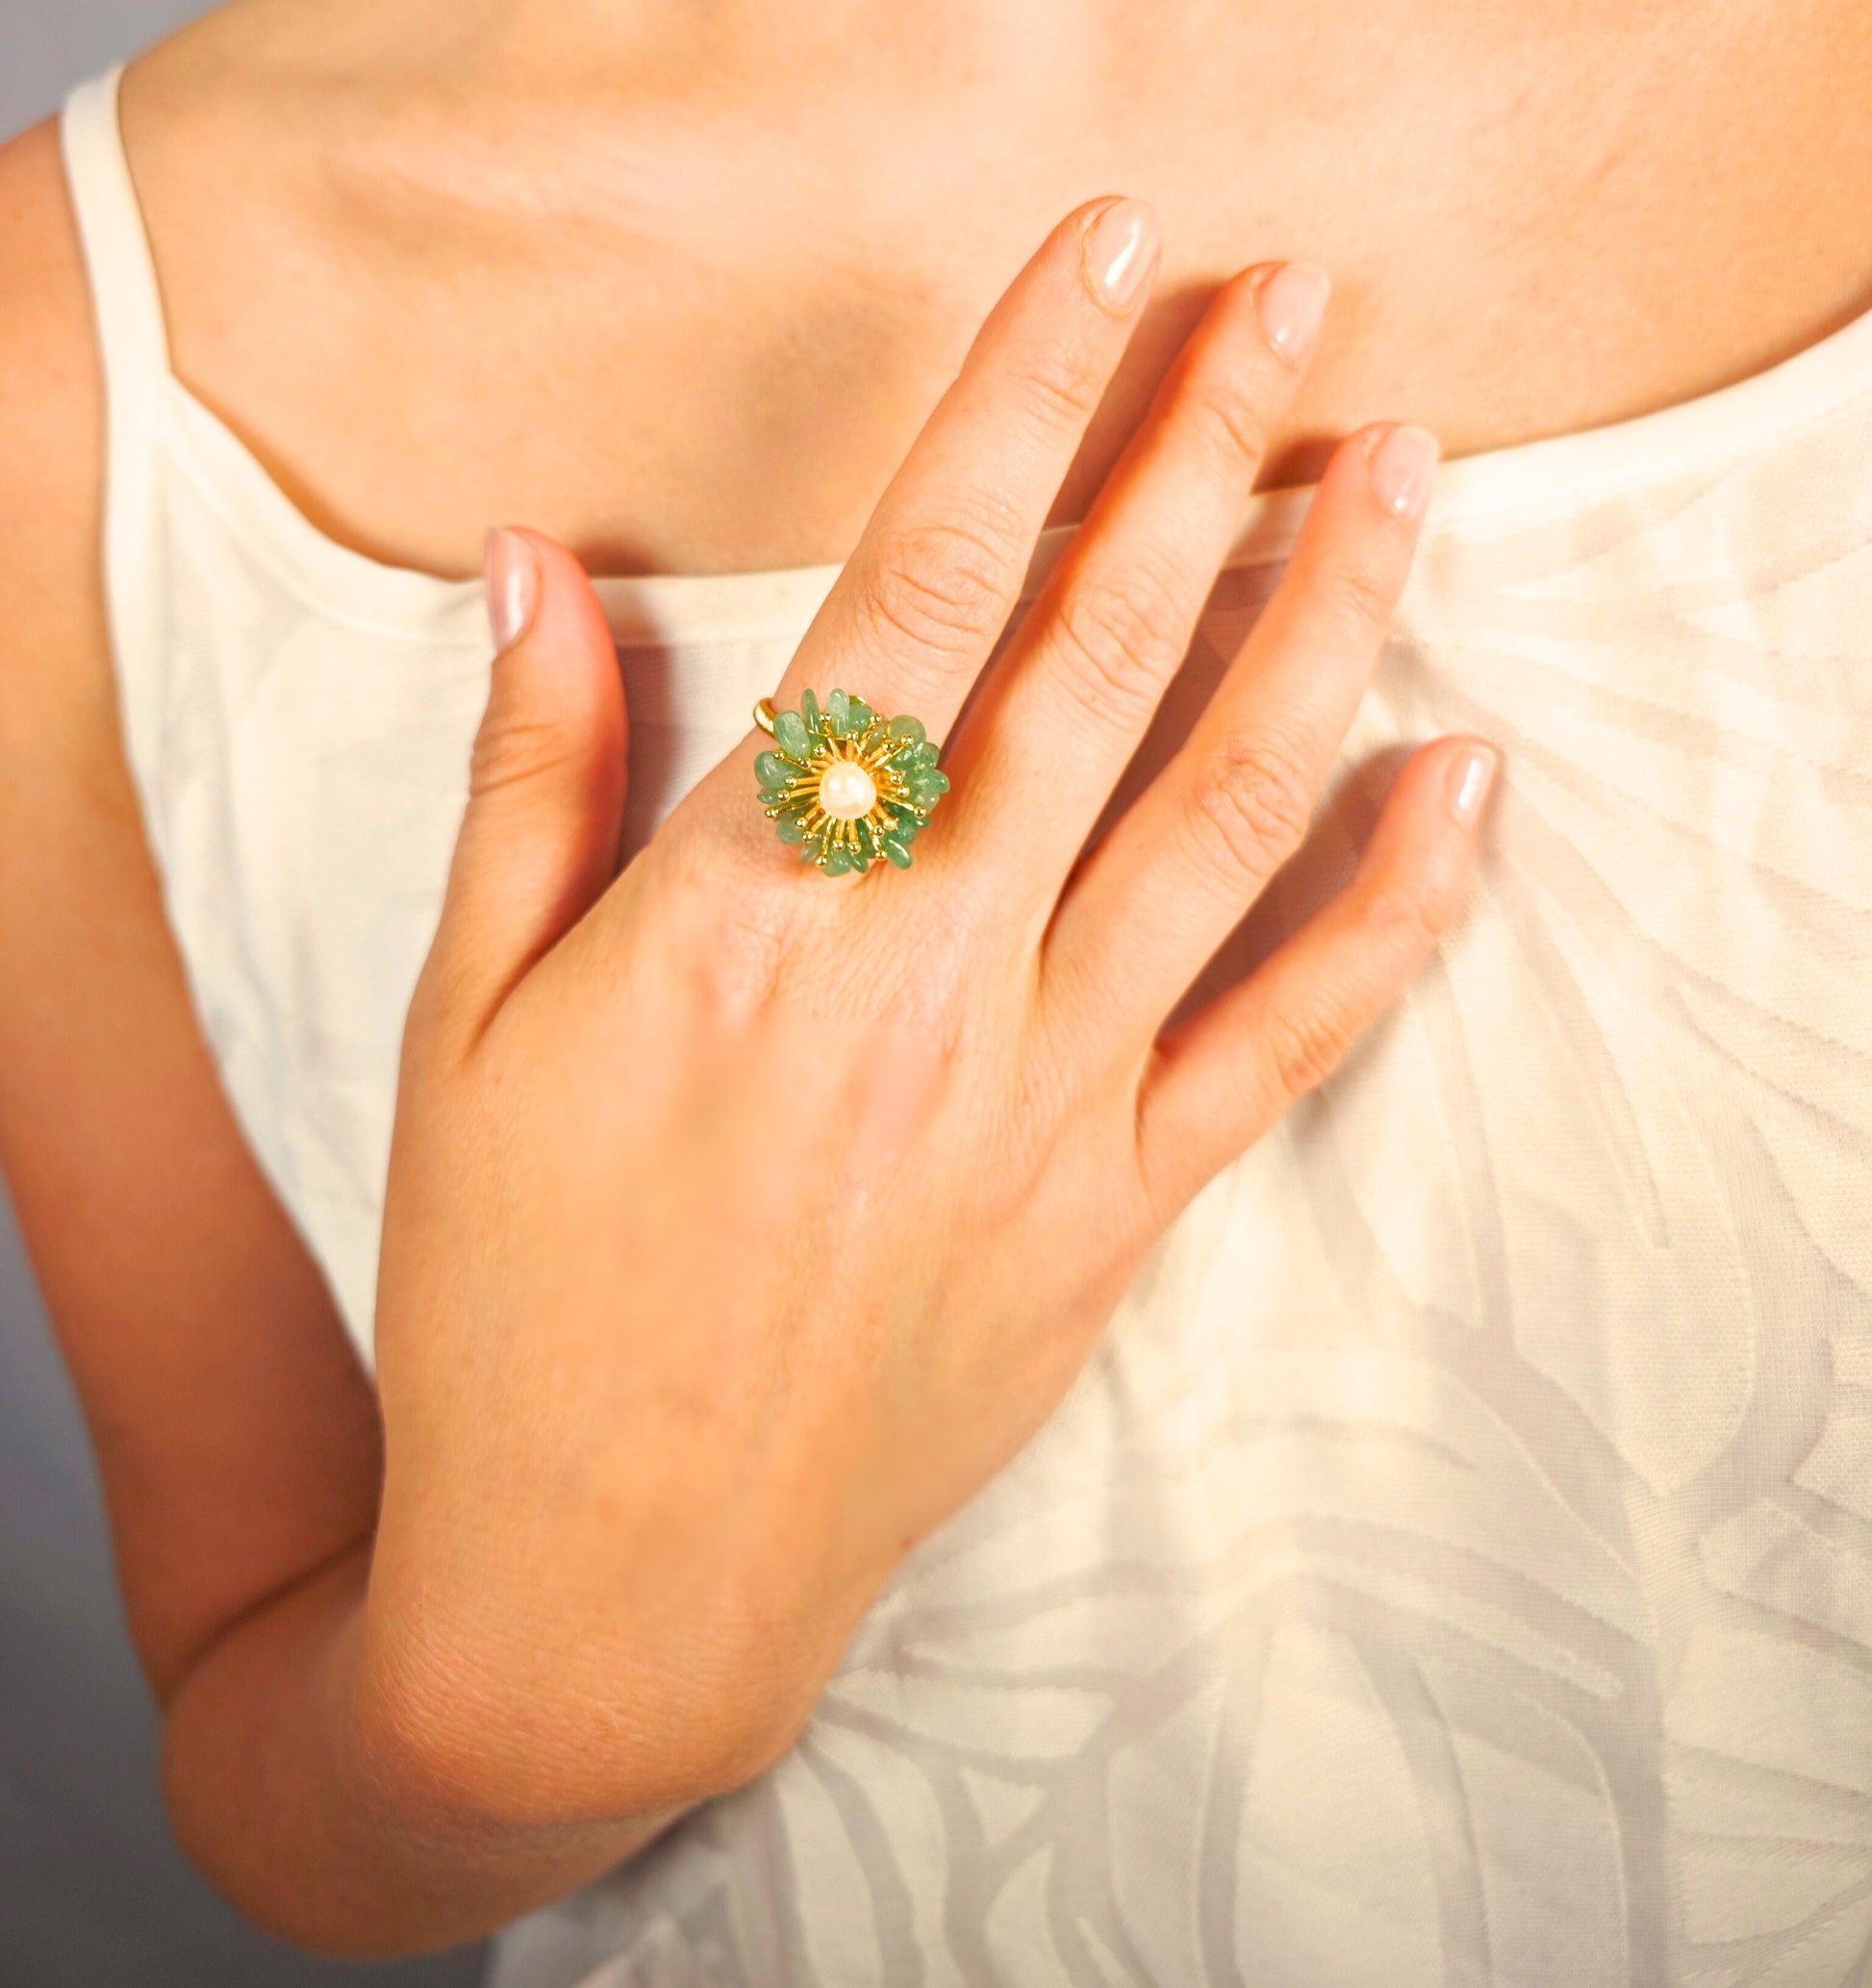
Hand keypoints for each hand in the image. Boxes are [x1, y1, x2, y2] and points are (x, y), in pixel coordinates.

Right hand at [362, 198, 1496, 1826]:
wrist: (613, 1586)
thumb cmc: (513, 1300)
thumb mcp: (466, 1028)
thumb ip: (531, 781)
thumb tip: (540, 563)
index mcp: (745, 917)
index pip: (913, 597)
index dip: (1021, 404)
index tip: (1107, 266)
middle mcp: (919, 985)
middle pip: (1100, 664)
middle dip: (1205, 455)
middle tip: (1297, 304)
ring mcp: (1041, 1103)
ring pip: (1225, 813)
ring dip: (1324, 621)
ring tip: (1397, 467)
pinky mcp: (1112, 1215)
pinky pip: (1287, 1034)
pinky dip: (1393, 906)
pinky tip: (1469, 779)